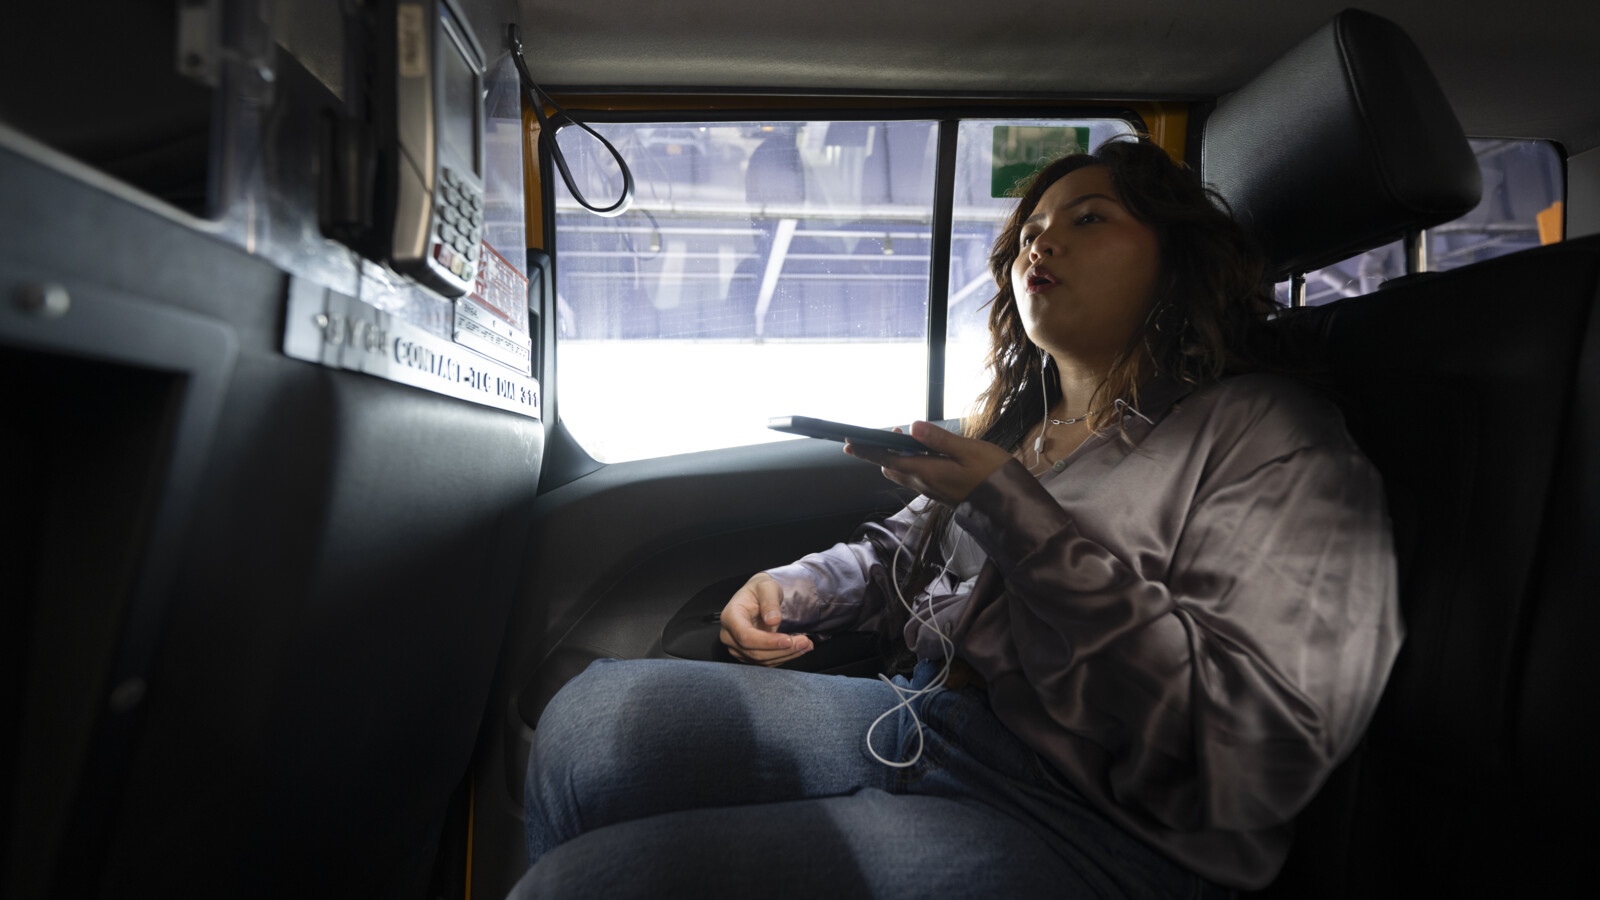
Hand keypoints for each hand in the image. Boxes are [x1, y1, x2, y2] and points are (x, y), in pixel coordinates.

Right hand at [718, 573, 813, 665]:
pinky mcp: (747, 655)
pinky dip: (784, 657)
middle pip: (754, 652)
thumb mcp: (767, 587)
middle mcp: (729, 635)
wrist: (758, 598)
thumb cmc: (759, 590)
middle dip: (782, 650)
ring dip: (786, 655)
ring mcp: (737, 647)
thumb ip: (770, 601)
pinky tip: (799, 649)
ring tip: (806, 644)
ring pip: (761, 660)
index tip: (788, 640)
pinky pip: (766, 662)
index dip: (767, 642)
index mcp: (730, 616)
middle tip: (805, 641)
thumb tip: (773, 620)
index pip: (745, 636)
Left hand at [844, 421, 1011, 506]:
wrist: (1009, 505)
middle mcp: (923, 484)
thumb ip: (938, 439)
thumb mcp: (968, 450)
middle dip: (882, 451)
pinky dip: (912, 463)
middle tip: (891, 432)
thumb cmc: (992, 475)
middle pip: (890, 467)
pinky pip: (916, 477)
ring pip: (903, 473)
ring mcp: (931, 490)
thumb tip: (912, 426)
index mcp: (926, 472)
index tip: (848, 442)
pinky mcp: (940, 492)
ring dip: (898, 457)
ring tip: (909, 439)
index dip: (866, 450)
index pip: (887, 459)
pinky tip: (927, 453)